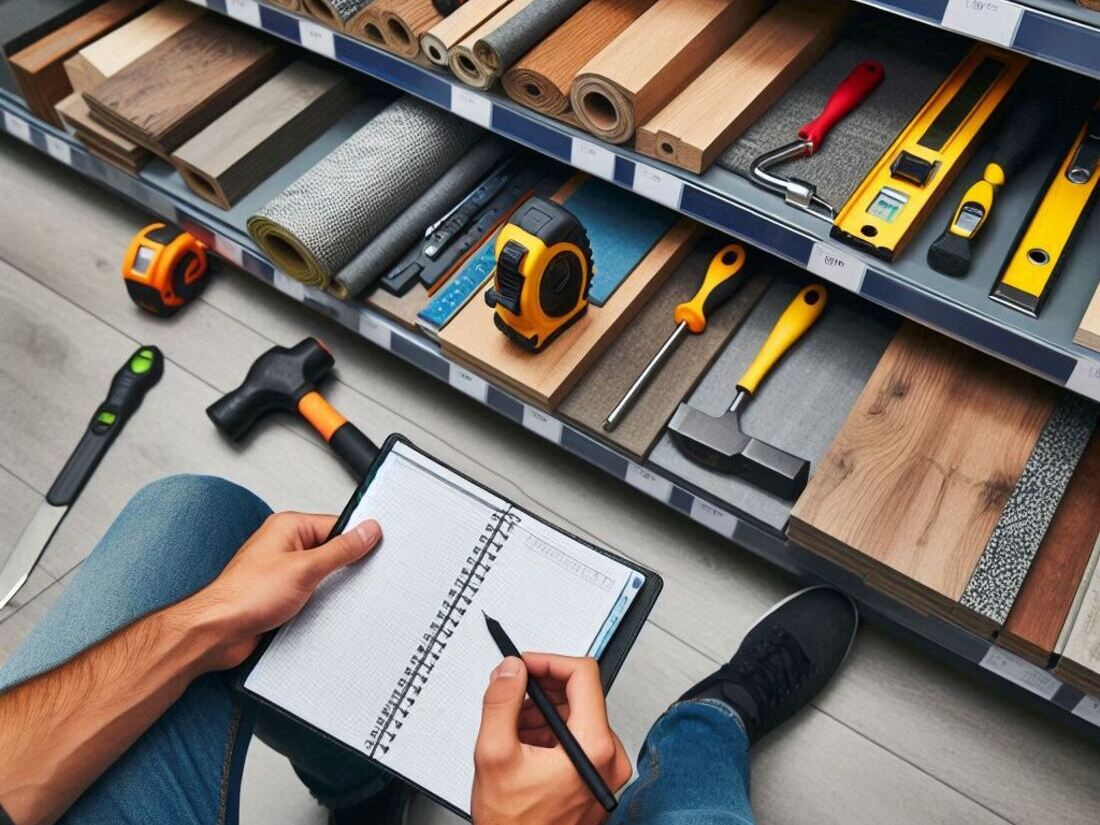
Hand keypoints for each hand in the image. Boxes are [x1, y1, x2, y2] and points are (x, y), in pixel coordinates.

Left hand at [189, 513, 380, 670]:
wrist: (216, 632)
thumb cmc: (245, 595)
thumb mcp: (305, 568)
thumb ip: (341, 549)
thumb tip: (367, 531)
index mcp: (288, 527)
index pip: (336, 525)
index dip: (357, 539)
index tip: (376, 549)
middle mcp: (284, 546)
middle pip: (331, 550)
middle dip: (343, 566)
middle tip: (356, 578)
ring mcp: (282, 571)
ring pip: (322, 575)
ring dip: (329, 588)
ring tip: (329, 597)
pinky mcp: (280, 594)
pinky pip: (311, 593)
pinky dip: (319, 603)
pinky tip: (321, 611)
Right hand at [472, 653, 631, 824]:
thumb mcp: (495, 755)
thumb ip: (501, 703)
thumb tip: (510, 669)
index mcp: (594, 747)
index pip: (583, 675)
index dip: (549, 662)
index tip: (525, 664)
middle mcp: (609, 758)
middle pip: (582, 695)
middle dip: (541, 690)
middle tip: (511, 693)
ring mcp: (607, 770)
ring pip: (578, 715)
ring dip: (543, 712)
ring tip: (512, 726)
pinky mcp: (599, 778)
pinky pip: (579, 737)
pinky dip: (551, 732)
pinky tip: (524, 745)